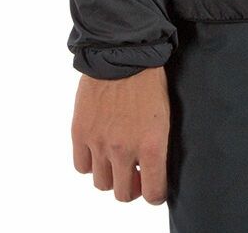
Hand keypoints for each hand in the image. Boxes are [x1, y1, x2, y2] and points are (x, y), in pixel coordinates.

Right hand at [71, 65, 170, 203]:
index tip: (154, 187)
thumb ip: (159, 145)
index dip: (155, 194)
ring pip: (101, 183)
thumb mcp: (166, 113)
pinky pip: (82, 166)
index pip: (154, 193)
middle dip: (132, 187)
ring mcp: (99, 143)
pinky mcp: (81, 133)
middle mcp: (124, 150)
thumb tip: (153, 167)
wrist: (123, 52)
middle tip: (135, 173)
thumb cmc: (150, 78)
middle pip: (124, 194)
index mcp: (152, 144)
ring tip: (116, 158)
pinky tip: (98, 148)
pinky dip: (90, 163)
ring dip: (110, 175)